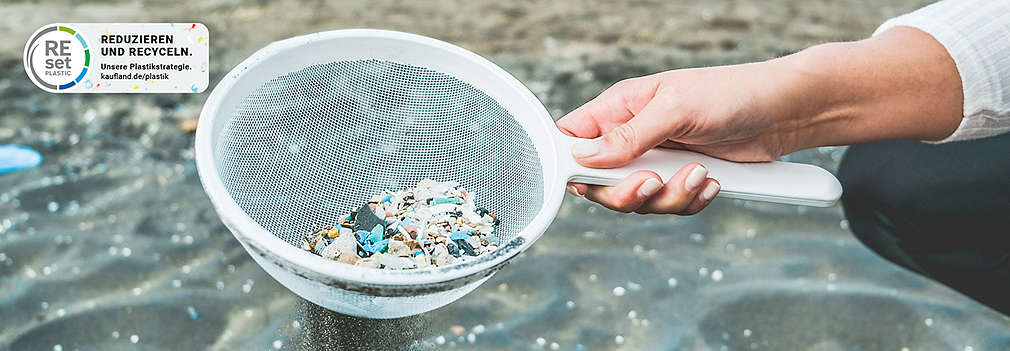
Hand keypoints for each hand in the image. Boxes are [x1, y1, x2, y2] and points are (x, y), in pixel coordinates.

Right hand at [558, 26, 962, 214]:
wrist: (785, 113)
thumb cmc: (732, 93)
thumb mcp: (675, 109)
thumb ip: (628, 136)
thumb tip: (584, 157)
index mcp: (620, 108)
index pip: (573, 138)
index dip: (571, 163)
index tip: (587, 180)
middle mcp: (633, 137)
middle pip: (600, 182)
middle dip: (628, 192)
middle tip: (654, 183)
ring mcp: (657, 160)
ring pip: (638, 201)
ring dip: (669, 197)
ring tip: (699, 174)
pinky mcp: (682, 179)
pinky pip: (670, 206)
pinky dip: (691, 201)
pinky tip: (711, 182)